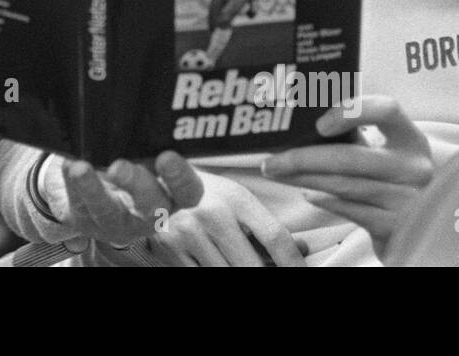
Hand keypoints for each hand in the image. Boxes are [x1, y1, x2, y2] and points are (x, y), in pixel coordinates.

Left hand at [58, 151, 203, 251]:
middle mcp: (149, 214)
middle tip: (118, 166)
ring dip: (94, 190)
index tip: (166, 156)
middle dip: (135, 185)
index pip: (188, 193)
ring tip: (80, 168)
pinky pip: (79, 207)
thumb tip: (141, 112)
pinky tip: (69, 165)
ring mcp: (118, 223)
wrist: (92, 185)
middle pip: (151, 207)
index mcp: (171, 193)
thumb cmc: (130, 162)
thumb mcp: (144, 152)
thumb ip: (148, 140)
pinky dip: (72, 185)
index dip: (181, 178)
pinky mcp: (87, 223)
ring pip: (108, 213)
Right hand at [147, 172, 307, 266]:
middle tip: (271, 272)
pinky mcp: (170, 250)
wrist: (155, 181)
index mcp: (236, 198)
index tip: (302, 273)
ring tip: (240, 263)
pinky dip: (215, 273)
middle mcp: (211, 214)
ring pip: (226, 275)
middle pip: (252, 266)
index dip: (294, 263)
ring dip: (238, 274)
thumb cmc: (207, 194)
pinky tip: (221, 265)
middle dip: (266, 274)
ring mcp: (188, 234)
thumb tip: (303, 251)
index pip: (275, 237)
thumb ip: (267, 228)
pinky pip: (201, 276)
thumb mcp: (239, 200)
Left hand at [260, 95, 432, 257]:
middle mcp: (414, 168)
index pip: (386, 109)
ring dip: (302, 178)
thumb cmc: (388, 179)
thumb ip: (354, 137)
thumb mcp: (383, 153)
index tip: (319, 124)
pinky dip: (324, 200)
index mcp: (410, 139)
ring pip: (343, 185)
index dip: (352, 112)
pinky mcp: (395, 226)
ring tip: (276, 172)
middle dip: (303, 158)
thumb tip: (296, 123)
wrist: (419, 228)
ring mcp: (407, 199)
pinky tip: (307, 193)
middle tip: (271, 160)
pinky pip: (349, 210)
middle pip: (351, 157)